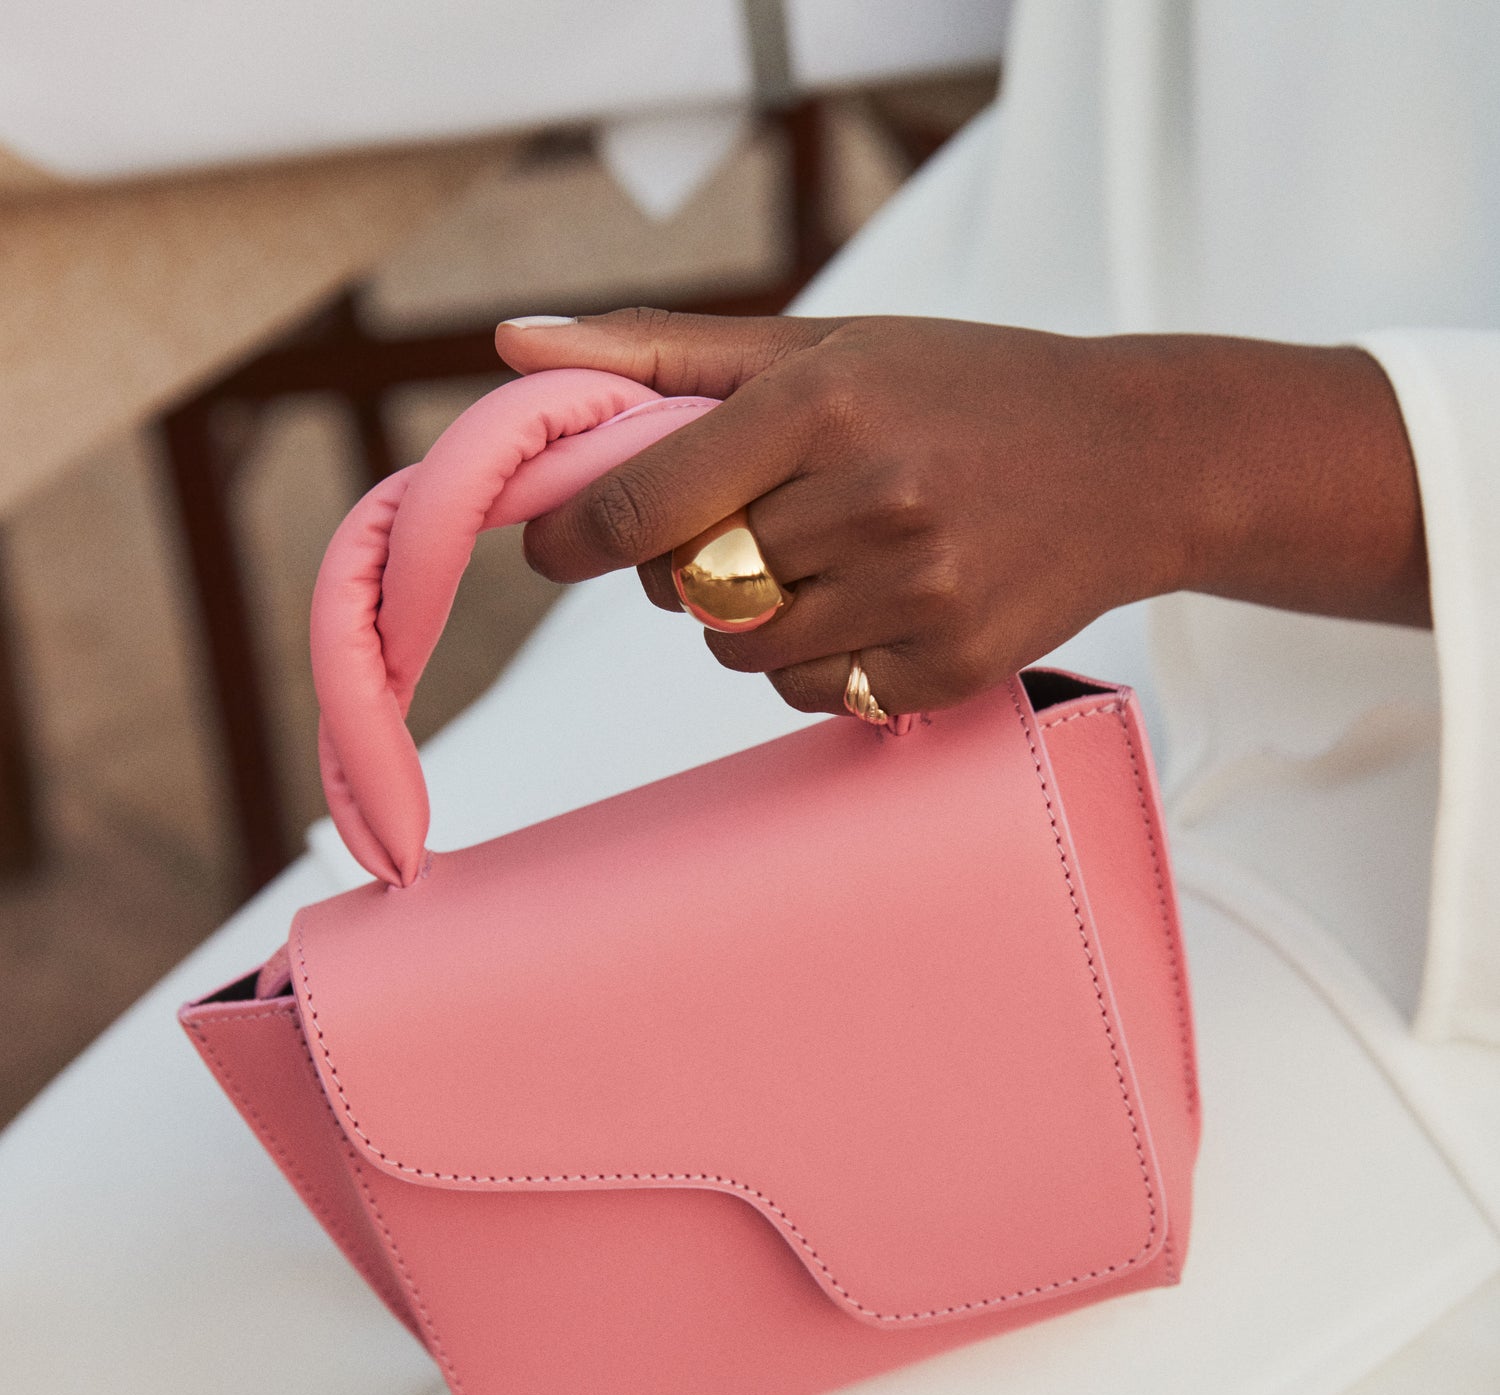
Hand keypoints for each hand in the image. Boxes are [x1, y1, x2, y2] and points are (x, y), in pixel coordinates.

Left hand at [495, 309, 1428, 717]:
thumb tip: (512, 342)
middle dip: (687, 569)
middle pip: (689, 588)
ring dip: (749, 622)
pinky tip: (874, 606)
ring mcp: (915, 594)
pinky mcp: (947, 666)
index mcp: (823, 405)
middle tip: (745, 527)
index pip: (645, 504)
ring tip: (822, 563)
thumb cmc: (958, 390)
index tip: (551, 546)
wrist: (1130, 460)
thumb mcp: (822, 344)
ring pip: (745, 654)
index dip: (576, 537)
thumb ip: (662, 352)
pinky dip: (816, 664)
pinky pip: (815, 695)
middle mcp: (870, 500)